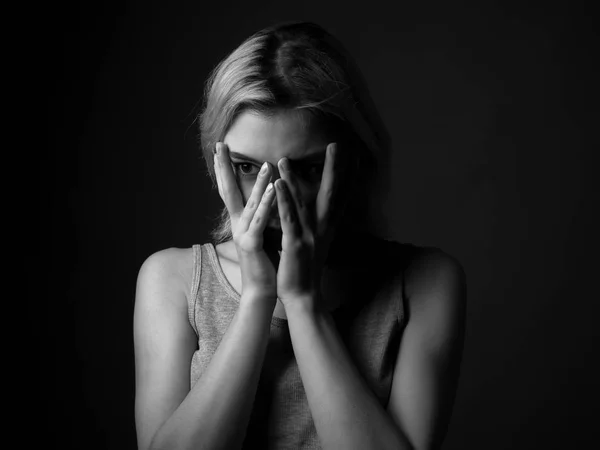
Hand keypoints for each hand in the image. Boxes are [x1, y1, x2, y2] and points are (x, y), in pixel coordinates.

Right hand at [214, 142, 277, 304]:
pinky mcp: (253, 244)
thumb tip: (258, 200)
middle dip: (223, 167)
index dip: (222, 170)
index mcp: (240, 221)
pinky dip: (265, 204)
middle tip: (220, 144)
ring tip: (266, 164)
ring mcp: (243, 234)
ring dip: (258, 183)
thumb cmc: (261, 262)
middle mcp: (238, 225)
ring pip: (250, 204)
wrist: (260, 290)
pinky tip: (271, 190)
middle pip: (228, 191)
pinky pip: (260, 220)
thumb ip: (256, 217)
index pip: (229, 190)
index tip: (218, 150)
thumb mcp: (256, 235)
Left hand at [274, 142, 350, 308]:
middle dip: (333, 168)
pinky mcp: (295, 244)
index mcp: (328, 226)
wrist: (304, 295)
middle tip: (337, 145)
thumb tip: (322, 209)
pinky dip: (284, 199)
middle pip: (331, 192)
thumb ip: (318, 224)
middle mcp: (323, 228)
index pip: (341, 195)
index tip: (353, 155)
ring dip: (293, 179)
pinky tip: (278, 183)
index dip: (348, 175)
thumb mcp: (316, 242)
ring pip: (303, 202)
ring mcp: (310, 235)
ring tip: (283, 158)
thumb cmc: (306, 268)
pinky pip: (289, 218)